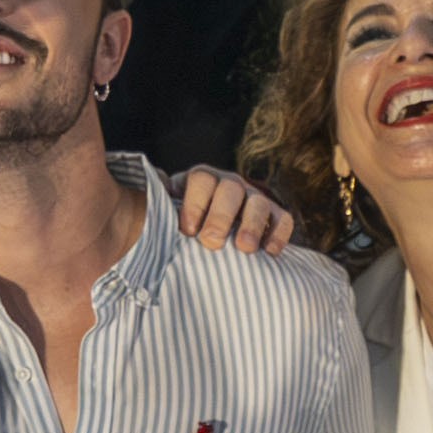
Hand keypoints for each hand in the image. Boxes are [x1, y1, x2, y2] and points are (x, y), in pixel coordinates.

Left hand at [171, 165, 298, 254]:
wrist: (212, 229)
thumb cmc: (187, 222)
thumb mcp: (170, 210)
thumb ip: (161, 205)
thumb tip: (149, 196)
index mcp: (202, 179)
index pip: (201, 180)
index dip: (194, 204)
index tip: (187, 231)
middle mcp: (230, 184)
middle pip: (230, 190)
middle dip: (221, 217)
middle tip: (211, 242)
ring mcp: (254, 198)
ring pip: (259, 203)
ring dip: (252, 225)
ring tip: (244, 249)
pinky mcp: (275, 215)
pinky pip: (283, 219)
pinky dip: (279, 234)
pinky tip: (270, 253)